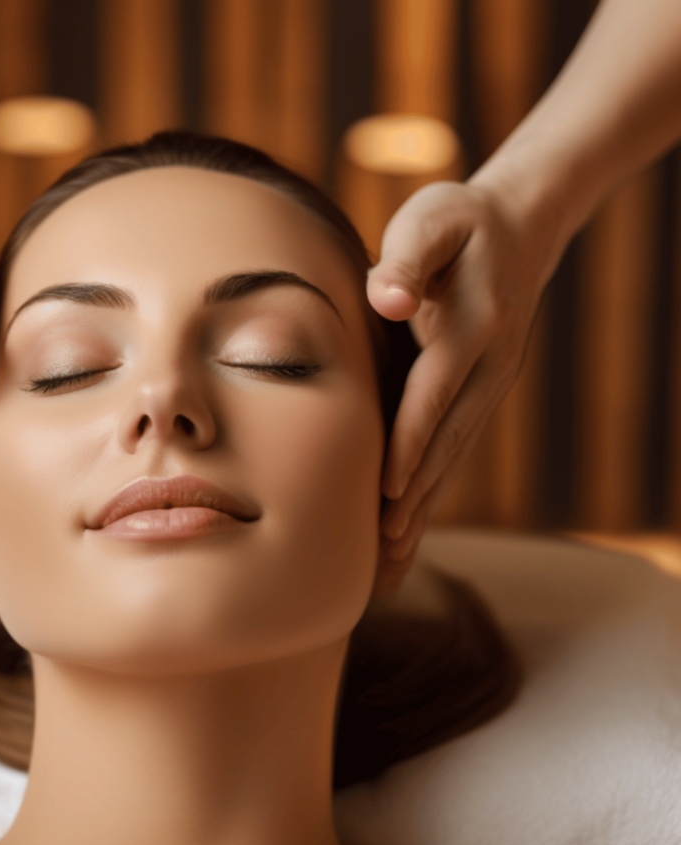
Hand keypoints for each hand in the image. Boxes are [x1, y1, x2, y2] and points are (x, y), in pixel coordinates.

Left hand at [368, 179, 547, 590]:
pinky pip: (454, 451)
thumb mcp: (433, 219)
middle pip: (446, 445)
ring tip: (394, 563)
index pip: (433, 397)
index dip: (409, 445)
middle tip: (383, 556)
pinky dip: (431, 492)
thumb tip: (386, 298)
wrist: (522, 225)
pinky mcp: (482, 396)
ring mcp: (490, 388)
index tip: (387, 492)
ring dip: (423, 510)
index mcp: (471, 328)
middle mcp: (488, 368)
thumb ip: (407, 256)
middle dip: (414, 500)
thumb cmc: (460, 222)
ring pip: (452, 458)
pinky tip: (410, 525)